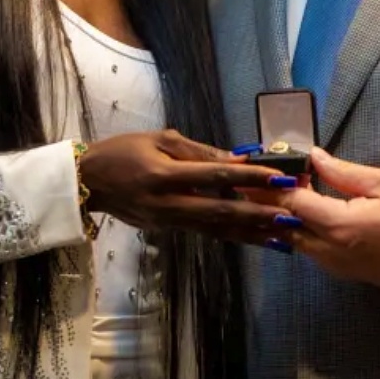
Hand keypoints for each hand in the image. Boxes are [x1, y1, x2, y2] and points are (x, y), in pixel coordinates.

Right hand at [80, 130, 294, 244]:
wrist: (88, 182)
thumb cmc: (123, 151)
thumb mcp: (160, 139)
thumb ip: (199, 151)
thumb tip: (238, 160)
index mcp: (165, 174)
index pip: (215, 176)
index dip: (249, 179)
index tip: (280, 179)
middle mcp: (168, 203)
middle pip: (221, 212)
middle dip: (258, 216)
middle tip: (292, 216)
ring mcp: (168, 222)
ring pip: (216, 230)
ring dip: (251, 233)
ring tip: (283, 236)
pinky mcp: (169, 231)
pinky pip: (206, 233)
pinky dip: (234, 236)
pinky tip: (256, 238)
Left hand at [276, 148, 379, 294]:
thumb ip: (343, 172)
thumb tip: (314, 158)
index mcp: (339, 226)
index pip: (292, 203)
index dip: (277, 185)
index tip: (270, 168)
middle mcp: (329, 250)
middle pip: (285, 225)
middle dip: (272, 202)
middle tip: (263, 179)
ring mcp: (334, 265)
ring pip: (293, 240)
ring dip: (284, 217)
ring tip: (282, 192)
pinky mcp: (340, 272)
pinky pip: (308, 250)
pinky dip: (298, 230)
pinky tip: (302, 212)